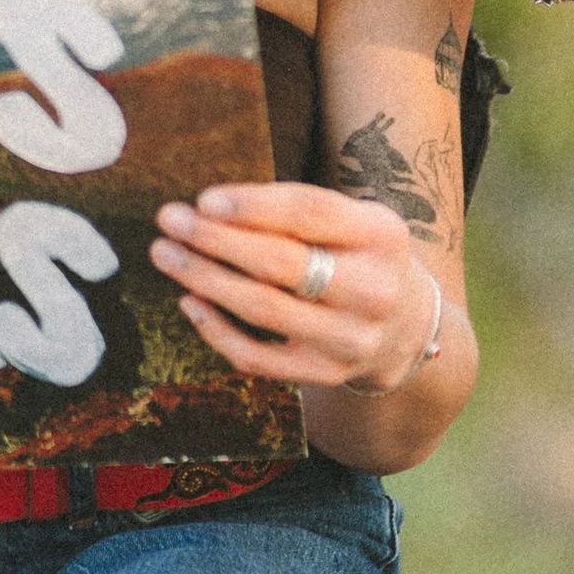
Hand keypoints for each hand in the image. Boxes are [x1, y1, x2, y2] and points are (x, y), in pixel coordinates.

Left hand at [151, 182, 440, 392]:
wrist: (407, 327)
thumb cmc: (362, 256)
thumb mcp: (354, 221)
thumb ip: (298, 211)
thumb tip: (210, 206)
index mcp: (381, 235)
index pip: (310, 213)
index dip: (253, 205)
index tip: (203, 199)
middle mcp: (372, 289)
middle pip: (281, 263)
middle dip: (216, 240)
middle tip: (170, 220)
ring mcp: (350, 339)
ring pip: (264, 309)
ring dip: (205, 279)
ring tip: (165, 254)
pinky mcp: (326, 374)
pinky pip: (258, 358)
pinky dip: (217, 330)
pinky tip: (190, 302)